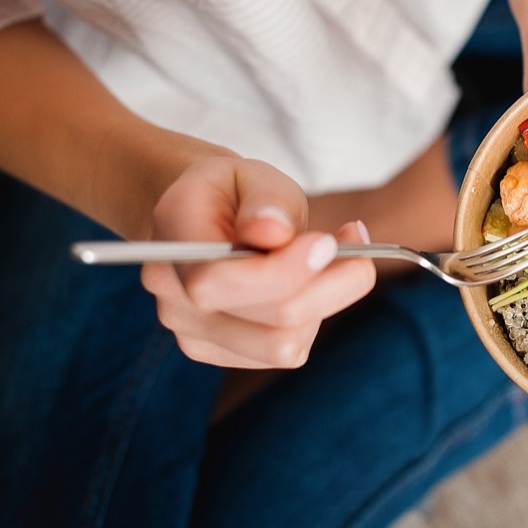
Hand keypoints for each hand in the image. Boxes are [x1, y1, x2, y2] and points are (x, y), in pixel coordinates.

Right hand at [139, 157, 376, 367]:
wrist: (207, 216)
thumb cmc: (236, 193)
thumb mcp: (254, 174)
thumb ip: (266, 200)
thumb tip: (272, 231)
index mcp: (171, 240)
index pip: (215, 282)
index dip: (281, 272)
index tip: (328, 242)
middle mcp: (172, 296)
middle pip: (266, 323)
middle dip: (327, 285)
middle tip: (355, 239)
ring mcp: (192, 332)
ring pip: (283, 345)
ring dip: (325, 302)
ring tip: (335, 256)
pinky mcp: (221, 353)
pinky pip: (285, 351)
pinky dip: (313, 317)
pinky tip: (313, 280)